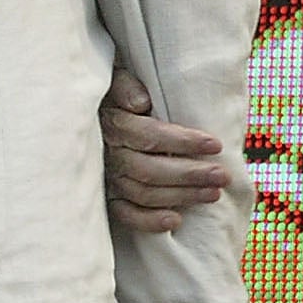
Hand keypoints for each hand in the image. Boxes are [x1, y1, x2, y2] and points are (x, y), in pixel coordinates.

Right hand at [102, 67, 229, 234]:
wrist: (79, 116)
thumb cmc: (110, 97)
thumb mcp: (113, 81)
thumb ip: (124, 86)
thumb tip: (141, 103)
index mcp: (112, 125)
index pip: (150, 136)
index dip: (183, 142)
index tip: (215, 145)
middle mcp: (108, 155)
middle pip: (150, 170)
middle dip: (190, 174)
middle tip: (223, 176)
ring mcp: (106, 178)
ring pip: (144, 193)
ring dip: (181, 196)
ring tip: (213, 194)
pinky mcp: (106, 197)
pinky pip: (125, 214)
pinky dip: (148, 221)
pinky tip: (175, 220)